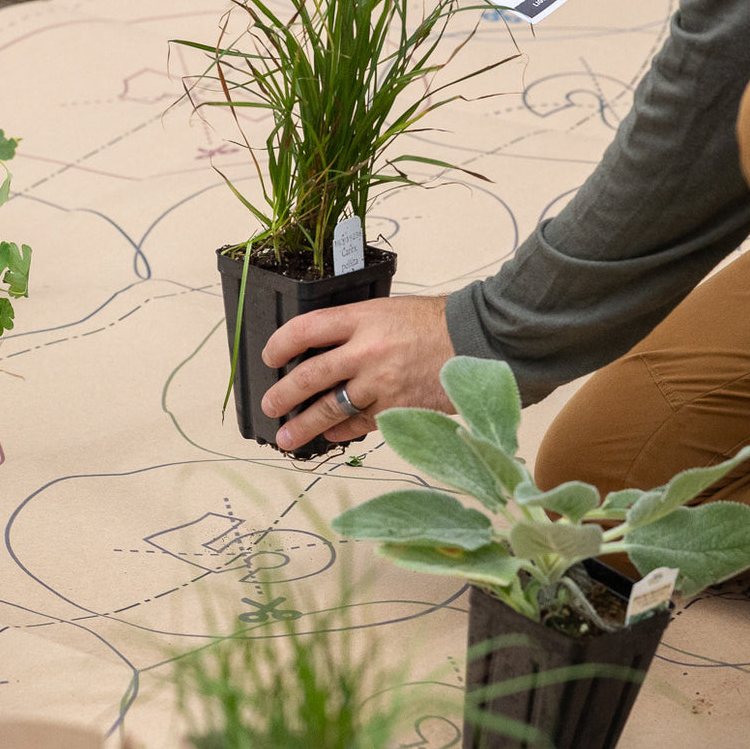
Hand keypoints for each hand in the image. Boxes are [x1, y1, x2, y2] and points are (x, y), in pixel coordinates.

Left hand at [259, 295, 455, 452]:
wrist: (480, 340)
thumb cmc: (438, 323)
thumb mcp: (391, 310)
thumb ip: (358, 329)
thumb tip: (326, 350)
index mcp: (363, 319)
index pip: (306, 328)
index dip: (280, 343)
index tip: (269, 356)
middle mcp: (367, 351)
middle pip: (310, 375)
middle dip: (283, 394)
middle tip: (269, 406)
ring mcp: (381, 383)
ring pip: (331, 408)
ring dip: (305, 426)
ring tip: (287, 438)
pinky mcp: (397, 409)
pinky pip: (360, 423)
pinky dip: (343, 431)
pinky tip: (332, 435)